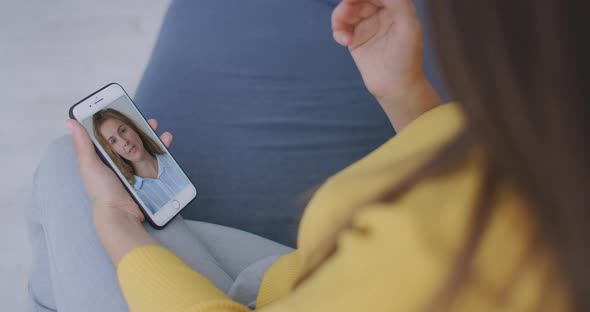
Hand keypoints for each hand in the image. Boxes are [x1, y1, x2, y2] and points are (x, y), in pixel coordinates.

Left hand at [66, 118, 171, 263]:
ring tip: (160, 131)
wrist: (121, 215)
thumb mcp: (89, 165)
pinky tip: (167, 144)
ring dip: (155, 138)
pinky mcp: (150, 178)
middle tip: (148, 121)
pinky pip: (159, 162)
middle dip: (141, 128)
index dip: (119, 122)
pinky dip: (164, 151)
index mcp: (105, 159)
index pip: (112, 135)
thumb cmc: (102, 192)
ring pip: (148, 149)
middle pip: (133, 140)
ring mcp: (137, 171)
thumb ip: (83, 144)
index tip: (125, 110)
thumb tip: (71, 121)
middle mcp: (121, 164)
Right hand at [332, 0, 423, 99]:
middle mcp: (380, 13)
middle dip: (349, 2)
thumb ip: (398, 2)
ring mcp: (366, 25)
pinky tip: (345, 41)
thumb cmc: (406, 58)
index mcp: (395, 7)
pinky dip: (338, 31)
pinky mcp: (355, 39)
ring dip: (340, 16)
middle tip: (345, 9)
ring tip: (344, 33)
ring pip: (346, 10)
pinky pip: (340, 27)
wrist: (394, 86)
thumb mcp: (409, 26)